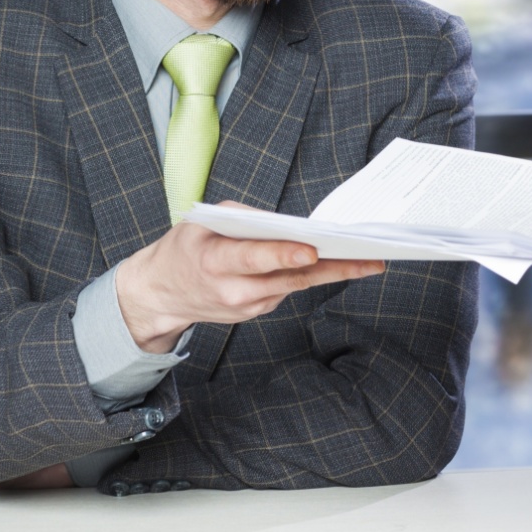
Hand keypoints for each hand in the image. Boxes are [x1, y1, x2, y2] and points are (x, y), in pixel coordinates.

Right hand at [114, 205, 386, 352]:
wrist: (161, 293)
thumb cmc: (185, 248)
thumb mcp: (204, 221)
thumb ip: (245, 219)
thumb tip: (288, 225)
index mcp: (215, 261)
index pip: (255, 258)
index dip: (284, 254)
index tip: (312, 249)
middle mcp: (233, 290)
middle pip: (290, 278)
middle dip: (333, 267)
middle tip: (370, 259)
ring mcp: (248, 306)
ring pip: (297, 286)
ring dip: (334, 272)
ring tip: (369, 260)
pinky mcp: (257, 311)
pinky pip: (288, 289)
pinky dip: (310, 275)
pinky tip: (336, 262)